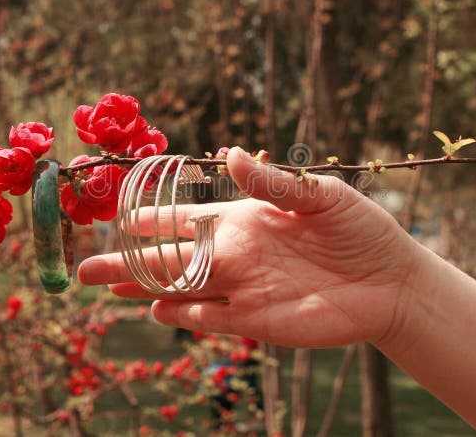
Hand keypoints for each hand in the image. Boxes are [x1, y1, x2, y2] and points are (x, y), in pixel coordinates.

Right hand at [78, 146, 418, 347]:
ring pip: (180, 289)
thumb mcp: (321, 196)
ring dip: (142, 289)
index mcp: (246, 218)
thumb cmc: (360, 230)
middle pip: (169, 259)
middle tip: (84, 268)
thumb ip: (274, 183)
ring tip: (106, 288)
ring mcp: (242, 288)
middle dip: (127, 261)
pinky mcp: (257, 320)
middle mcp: (235, 253)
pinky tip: (156, 309)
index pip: (186, 218)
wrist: (391, 280)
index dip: (151, 218)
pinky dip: (183, 314)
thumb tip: (232, 154)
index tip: (117, 216)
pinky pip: (210, 318)